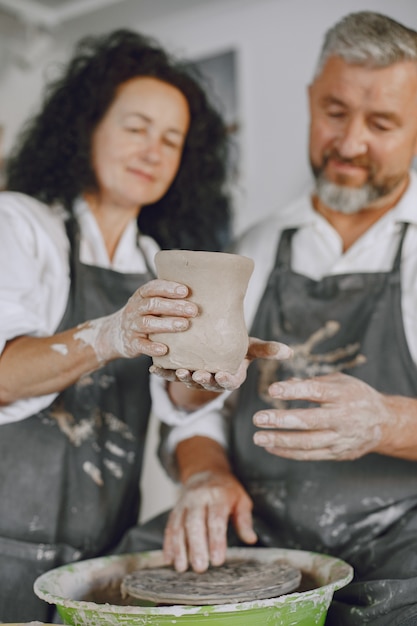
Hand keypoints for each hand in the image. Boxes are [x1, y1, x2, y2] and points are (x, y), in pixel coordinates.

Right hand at [76, 279, 197, 362]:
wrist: (114, 334)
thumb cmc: (142, 315)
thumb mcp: (148, 302)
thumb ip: (165, 298)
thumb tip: (198, 291)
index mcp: (140, 296)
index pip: (153, 288)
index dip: (168, 288)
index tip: (185, 291)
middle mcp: (135, 309)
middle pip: (153, 305)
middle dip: (174, 306)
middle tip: (193, 310)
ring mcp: (132, 326)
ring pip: (148, 324)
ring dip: (167, 324)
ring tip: (185, 325)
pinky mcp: (131, 343)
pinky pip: (141, 345)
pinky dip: (152, 347)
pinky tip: (164, 349)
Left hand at [151, 337, 292, 391]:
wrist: (212, 344)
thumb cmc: (234, 346)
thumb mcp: (250, 347)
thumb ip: (267, 350)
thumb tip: (290, 351)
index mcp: (229, 377)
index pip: (229, 383)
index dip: (226, 380)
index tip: (223, 375)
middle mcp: (211, 381)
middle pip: (206, 384)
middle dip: (202, 380)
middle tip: (198, 373)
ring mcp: (193, 378)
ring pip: (187, 381)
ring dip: (180, 377)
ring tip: (176, 370)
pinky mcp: (176, 372)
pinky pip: (168, 374)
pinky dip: (160, 372)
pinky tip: (153, 367)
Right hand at [163, 470, 255, 572]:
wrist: (206, 472)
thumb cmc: (226, 490)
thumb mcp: (241, 500)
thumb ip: (245, 520)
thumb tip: (251, 538)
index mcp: (218, 495)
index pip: (216, 519)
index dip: (216, 541)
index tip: (217, 560)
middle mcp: (198, 498)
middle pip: (194, 523)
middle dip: (196, 546)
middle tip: (200, 567)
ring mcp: (184, 504)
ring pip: (179, 526)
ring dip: (179, 548)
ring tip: (182, 568)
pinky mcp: (175, 510)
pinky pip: (170, 527)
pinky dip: (168, 544)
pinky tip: (169, 559)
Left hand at [253, 372, 393, 460]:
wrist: (383, 423)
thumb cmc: (356, 396)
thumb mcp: (340, 382)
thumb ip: (313, 383)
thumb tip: (287, 382)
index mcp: (343, 395)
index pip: (315, 392)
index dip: (293, 391)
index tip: (272, 390)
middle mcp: (342, 418)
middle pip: (309, 421)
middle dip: (282, 420)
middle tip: (258, 418)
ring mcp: (340, 438)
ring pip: (307, 443)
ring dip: (281, 441)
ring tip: (259, 437)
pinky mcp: (337, 453)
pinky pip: (310, 455)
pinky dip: (288, 452)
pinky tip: (271, 447)